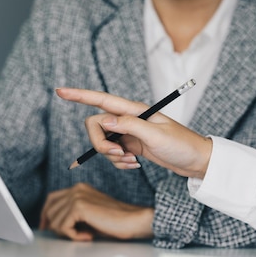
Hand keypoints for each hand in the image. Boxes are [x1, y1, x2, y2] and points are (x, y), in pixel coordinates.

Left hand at [39, 182, 153, 240]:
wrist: (133, 220)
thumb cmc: (115, 221)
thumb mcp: (89, 216)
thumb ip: (72, 215)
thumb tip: (53, 225)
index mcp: (79, 189)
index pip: (52, 199)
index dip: (46, 214)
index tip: (45, 227)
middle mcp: (76, 189)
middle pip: (50, 209)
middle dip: (56, 226)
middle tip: (73, 235)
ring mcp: (77, 196)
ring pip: (55, 220)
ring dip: (68, 233)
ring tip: (86, 235)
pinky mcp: (79, 207)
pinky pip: (63, 226)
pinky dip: (73, 236)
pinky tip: (88, 235)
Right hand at [56, 88, 211, 178]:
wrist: (196, 161)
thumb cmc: (182, 145)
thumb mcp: (156, 135)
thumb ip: (129, 126)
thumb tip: (103, 120)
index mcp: (134, 110)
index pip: (101, 100)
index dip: (79, 95)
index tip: (59, 91)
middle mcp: (128, 119)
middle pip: (95, 126)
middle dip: (100, 144)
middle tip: (117, 155)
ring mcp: (128, 133)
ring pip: (102, 142)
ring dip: (111, 157)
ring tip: (131, 162)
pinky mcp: (130, 147)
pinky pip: (112, 155)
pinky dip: (119, 163)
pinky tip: (134, 165)